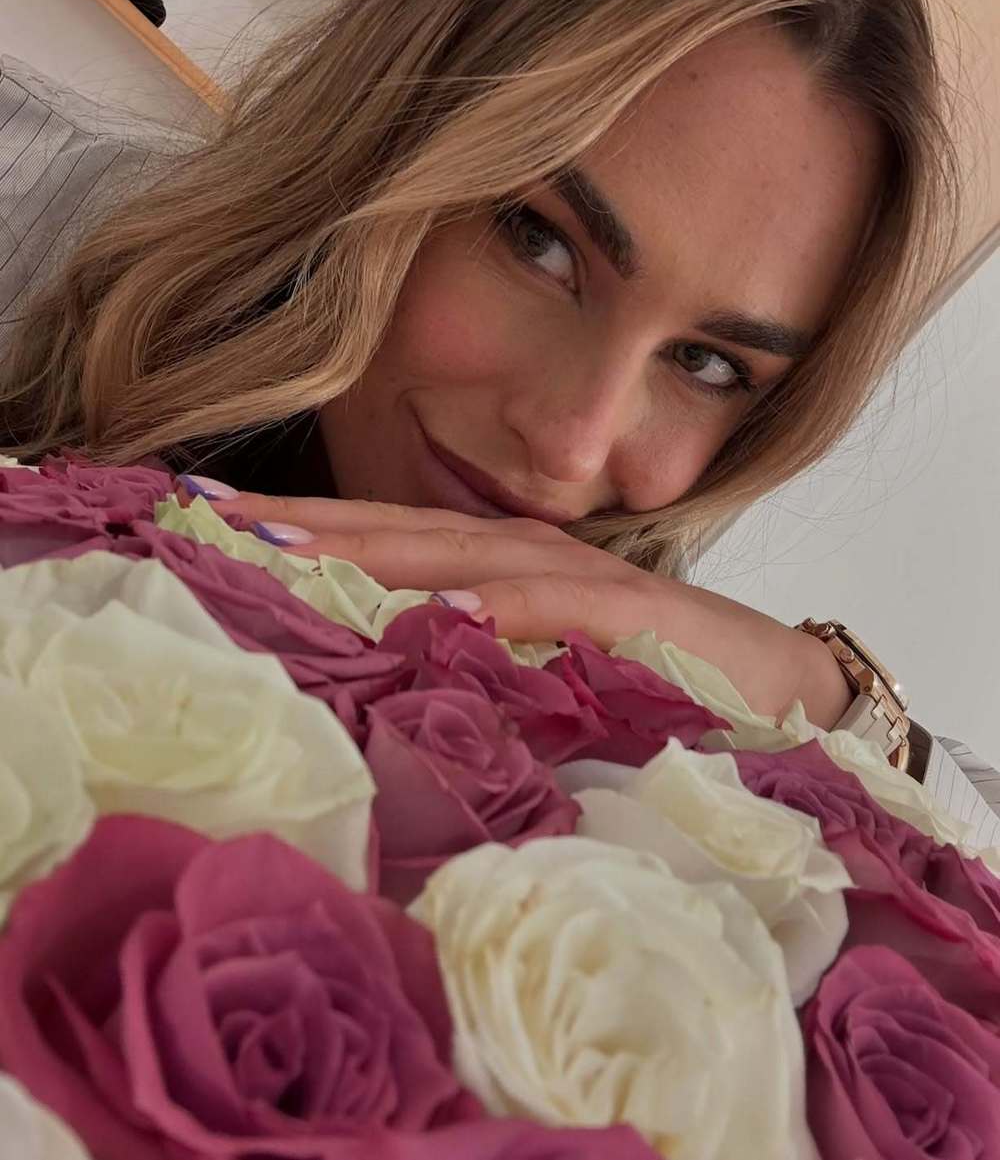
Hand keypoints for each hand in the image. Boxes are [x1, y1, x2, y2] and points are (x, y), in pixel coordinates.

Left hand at [179, 482, 851, 729]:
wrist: (781, 690)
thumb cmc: (654, 677)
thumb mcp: (545, 668)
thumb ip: (472, 660)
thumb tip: (375, 670)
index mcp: (499, 568)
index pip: (383, 542)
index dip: (299, 532)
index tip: (209, 526)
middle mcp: (529, 557)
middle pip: (398, 534)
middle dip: (301, 528)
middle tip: (208, 521)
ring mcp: (583, 581)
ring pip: (460, 555)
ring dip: (371, 551)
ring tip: (284, 551)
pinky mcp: (640, 619)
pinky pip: (561, 610)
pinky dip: (502, 605)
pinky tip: (445, 610)